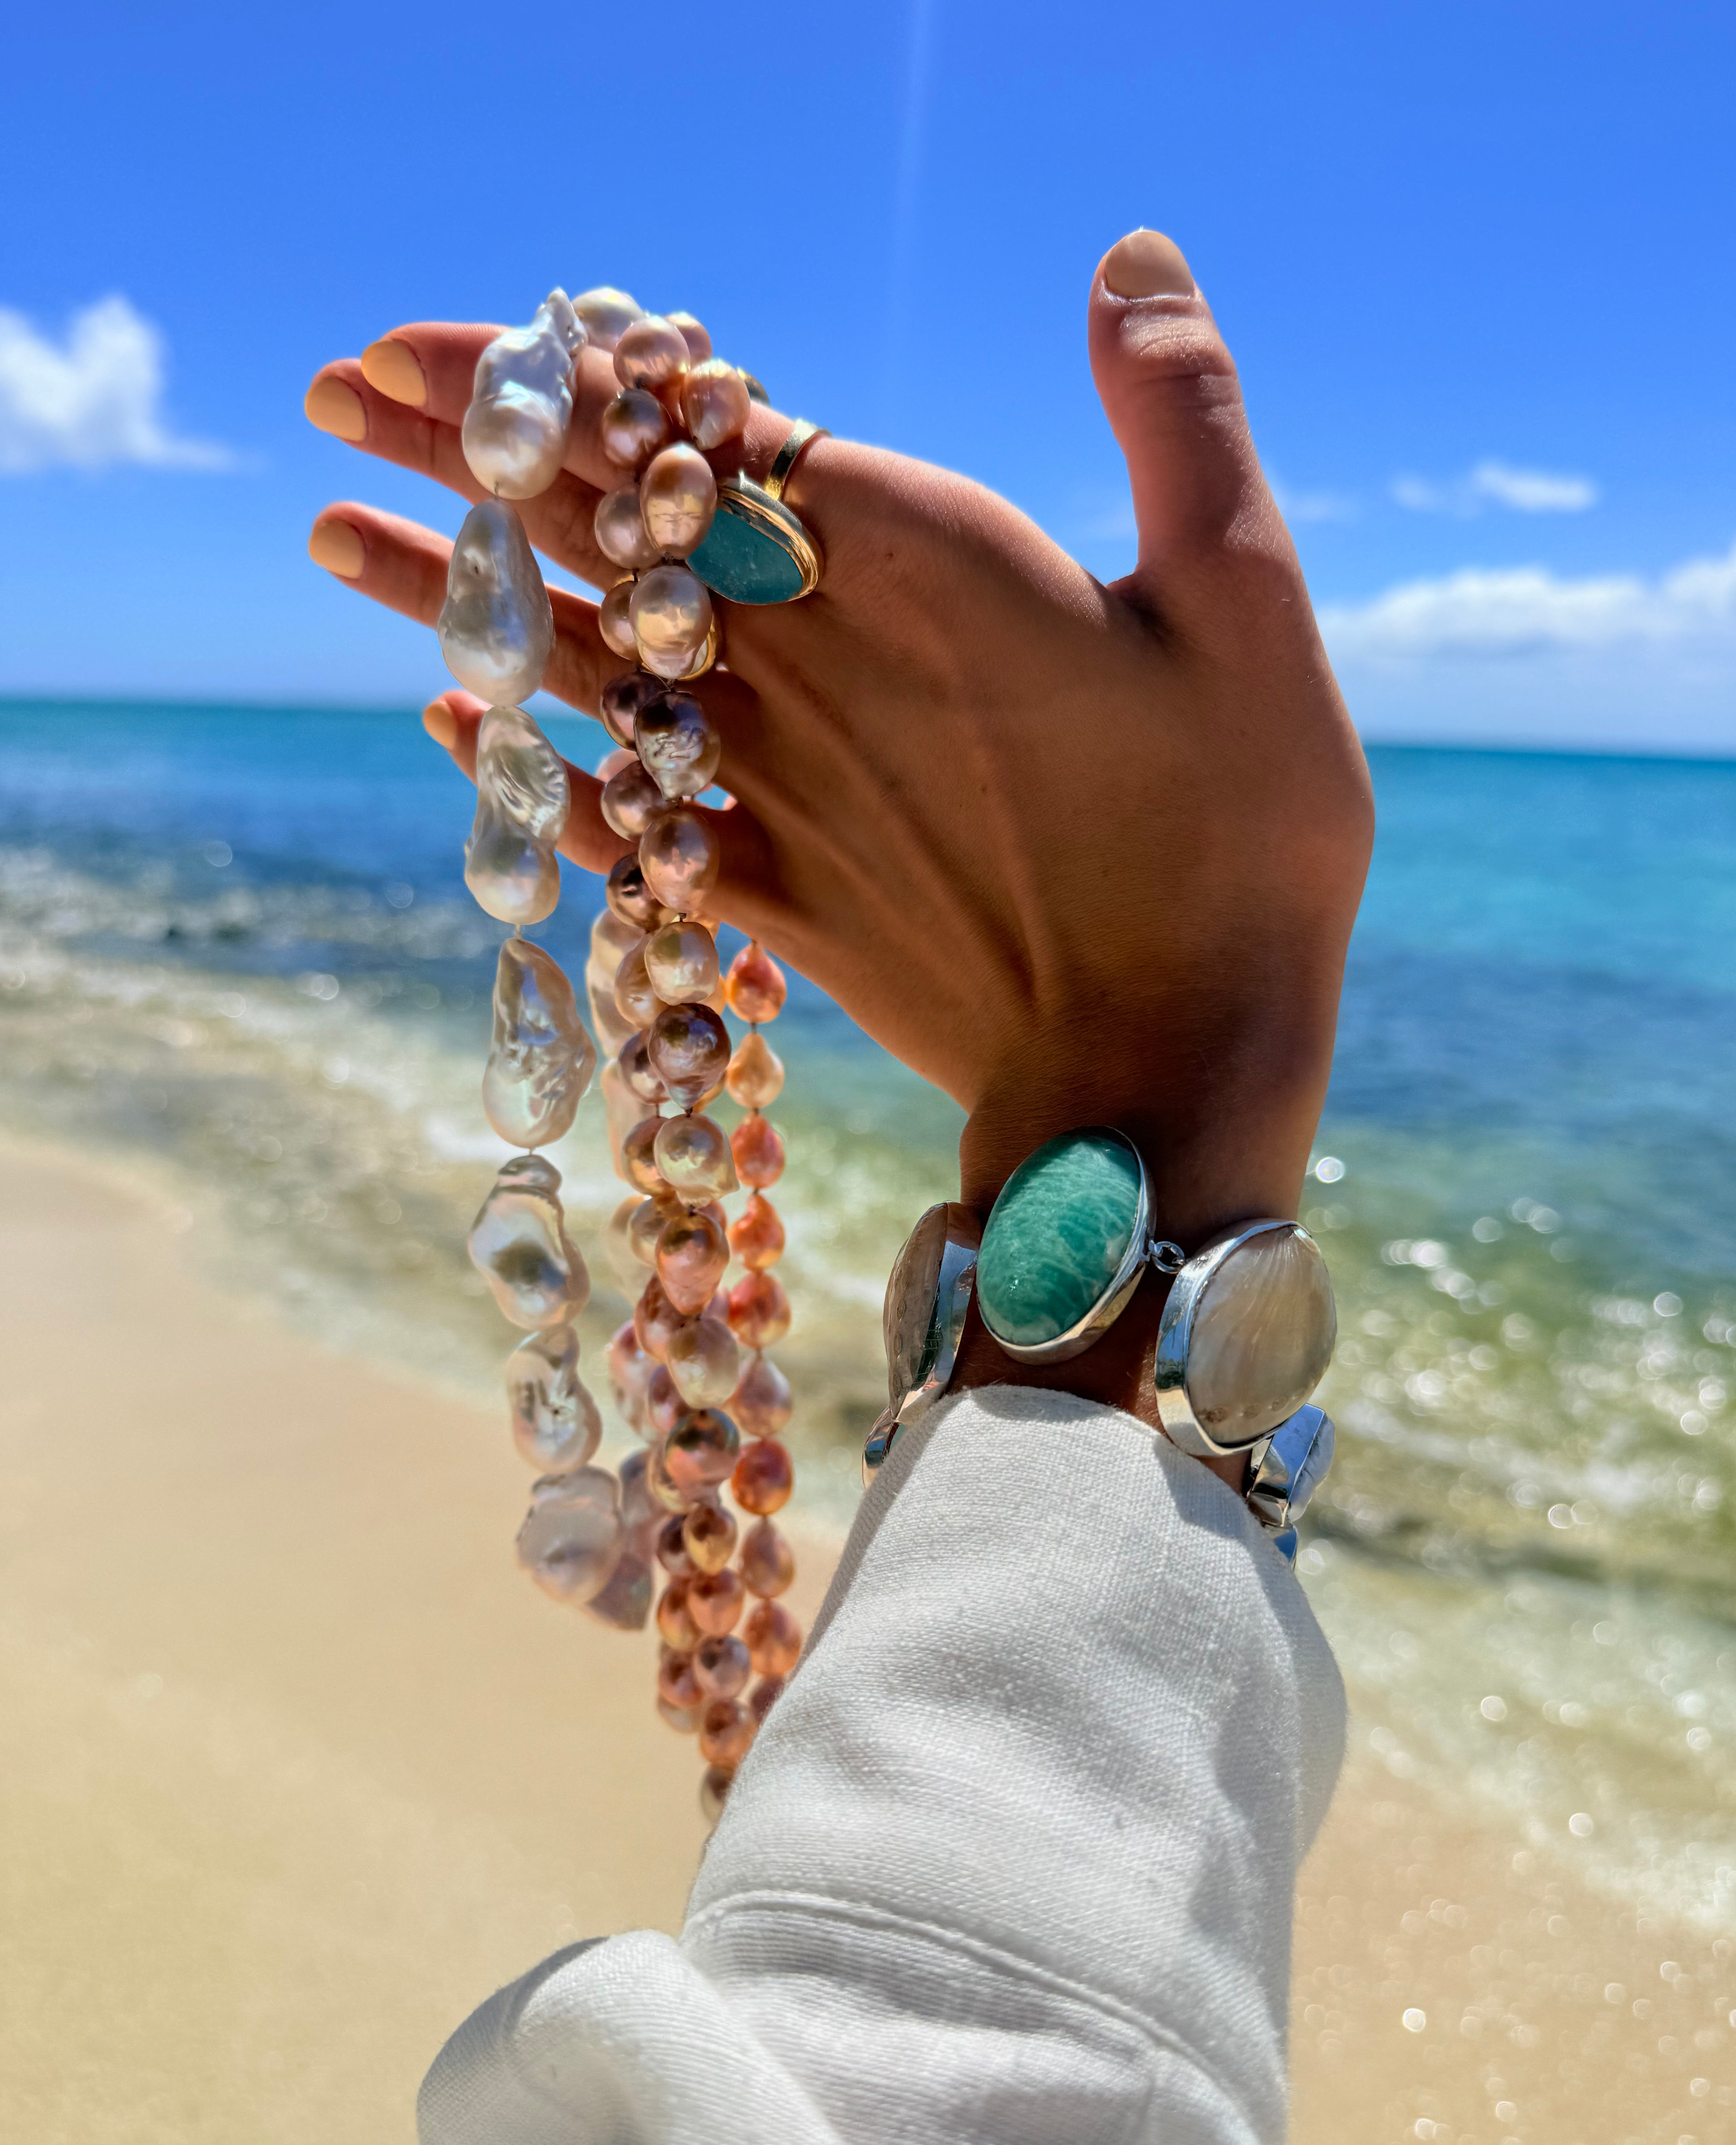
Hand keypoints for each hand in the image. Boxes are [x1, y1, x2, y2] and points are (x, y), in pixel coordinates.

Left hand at [304, 230, 1371, 1428]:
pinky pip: (613, 831)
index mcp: (915, 569)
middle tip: (326, 392)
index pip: (690, 432)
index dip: (554, 374)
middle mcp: (811, 672)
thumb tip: (1126, 256)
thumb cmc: (1235, 851)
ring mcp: (780, 796)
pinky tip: (454, 731)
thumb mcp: (1250, 608)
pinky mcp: (778, 906)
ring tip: (326, 535)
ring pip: (572, 672)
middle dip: (456, 458)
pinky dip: (529, 777)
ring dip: (445, 599)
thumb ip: (1182, 422)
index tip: (427, 338)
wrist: (1165, 1089)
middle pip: (595, 538)